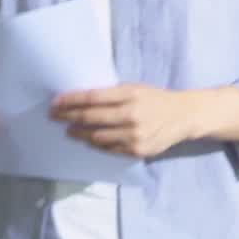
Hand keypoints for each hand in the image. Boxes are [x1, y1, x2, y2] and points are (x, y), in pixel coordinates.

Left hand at [50, 84, 238, 157]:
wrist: (185, 115)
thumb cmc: (157, 98)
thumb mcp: (136, 88)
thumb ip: (113, 94)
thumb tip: (82, 99)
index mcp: (130, 94)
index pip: (92, 97)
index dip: (70, 100)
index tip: (55, 101)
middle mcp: (131, 115)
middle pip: (90, 117)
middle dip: (68, 116)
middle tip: (53, 116)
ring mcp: (134, 135)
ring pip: (96, 136)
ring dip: (78, 133)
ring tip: (68, 130)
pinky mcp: (137, 150)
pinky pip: (109, 149)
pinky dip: (95, 144)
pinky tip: (88, 139)